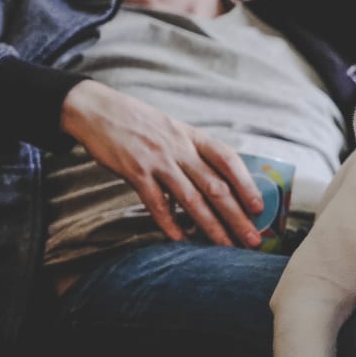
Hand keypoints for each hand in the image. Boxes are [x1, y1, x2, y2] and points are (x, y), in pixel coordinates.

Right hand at [60, 80, 264, 246]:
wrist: (96, 109)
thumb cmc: (140, 123)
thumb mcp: (175, 129)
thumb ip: (196, 152)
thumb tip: (223, 183)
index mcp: (193, 136)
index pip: (228, 160)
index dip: (246, 184)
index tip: (259, 207)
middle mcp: (180, 148)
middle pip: (215, 186)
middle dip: (237, 216)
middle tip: (252, 239)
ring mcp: (158, 160)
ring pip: (191, 200)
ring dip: (212, 227)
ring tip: (226, 247)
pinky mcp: (135, 172)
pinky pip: (157, 204)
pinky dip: (170, 224)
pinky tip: (181, 241)